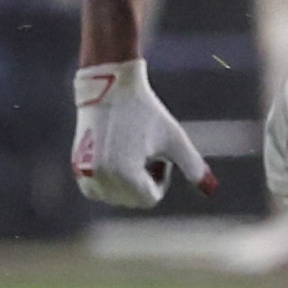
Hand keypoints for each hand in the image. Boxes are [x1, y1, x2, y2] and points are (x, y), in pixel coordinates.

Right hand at [70, 59, 215, 207]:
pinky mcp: (75, 166)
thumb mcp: (174, 139)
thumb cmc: (146, 112)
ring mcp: (84, 173)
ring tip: (130, 151)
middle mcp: (100, 178)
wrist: (109, 88)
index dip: (160, 178)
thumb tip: (211, 190)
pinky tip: (116, 154)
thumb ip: (193, 167)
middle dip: (143, 180)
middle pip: (132, 200)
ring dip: (127, 181)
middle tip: (143, 149)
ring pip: (115, 197)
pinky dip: (110, 180)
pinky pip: (97, 189)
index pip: (150, 198)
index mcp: (124, 174)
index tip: (158, 154)